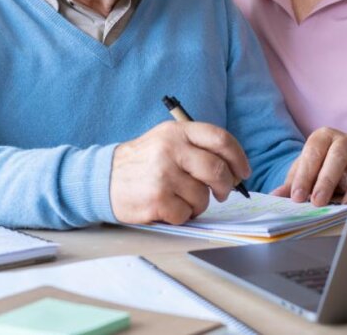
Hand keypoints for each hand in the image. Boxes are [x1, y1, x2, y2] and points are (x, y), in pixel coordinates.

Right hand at [110, 120, 250, 224]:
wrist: (103, 178)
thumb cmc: (143, 162)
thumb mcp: (166, 140)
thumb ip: (197, 147)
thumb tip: (233, 169)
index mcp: (177, 131)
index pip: (220, 139)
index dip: (238, 158)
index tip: (243, 172)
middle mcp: (170, 149)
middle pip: (217, 170)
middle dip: (225, 186)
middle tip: (221, 193)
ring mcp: (163, 174)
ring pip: (203, 196)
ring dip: (199, 204)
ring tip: (182, 199)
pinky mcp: (156, 198)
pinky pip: (185, 213)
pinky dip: (181, 215)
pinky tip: (167, 207)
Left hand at [271, 128, 346, 205]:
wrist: (341, 164)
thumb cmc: (319, 166)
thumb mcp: (304, 172)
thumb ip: (292, 183)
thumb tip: (276, 196)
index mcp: (322, 137)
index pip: (312, 153)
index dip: (304, 176)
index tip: (297, 197)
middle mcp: (343, 141)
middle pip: (336, 157)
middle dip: (325, 181)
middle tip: (316, 202)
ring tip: (337, 207)